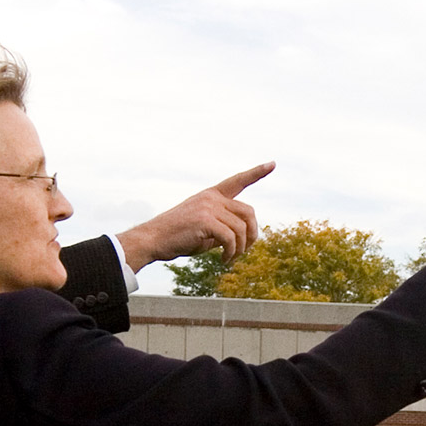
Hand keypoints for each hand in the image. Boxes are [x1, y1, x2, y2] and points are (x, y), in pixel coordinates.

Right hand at [115, 163, 275, 271]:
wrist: (153, 239)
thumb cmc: (177, 237)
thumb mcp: (204, 228)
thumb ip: (223, 225)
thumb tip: (243, 237)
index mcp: (211, 195)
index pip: (237, 181)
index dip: (256, 173)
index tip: (272, 164)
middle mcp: (211, 197)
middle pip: (249, 212)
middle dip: (252, 234)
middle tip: (245, 250)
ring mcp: (208, 207)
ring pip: (241, 229)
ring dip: (240, 248)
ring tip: (231, 258)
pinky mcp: (205, 220)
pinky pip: (230, 239)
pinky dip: (231, 253)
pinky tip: (224, 261)